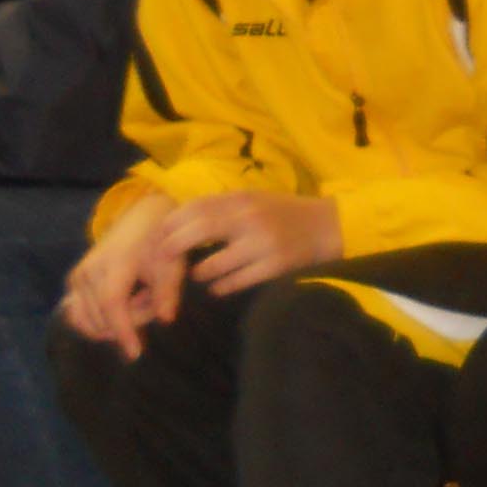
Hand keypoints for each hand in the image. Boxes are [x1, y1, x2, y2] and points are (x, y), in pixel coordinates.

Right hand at [62, 195, 190, 356]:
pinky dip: (103, 318)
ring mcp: (77, 277)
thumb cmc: (161, 243)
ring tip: (142, 298)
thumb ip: (168, 292)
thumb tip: (166, 320)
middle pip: (104, 317)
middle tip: (154, 300)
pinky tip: (127, 301)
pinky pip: (80, 315)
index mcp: (114, 263)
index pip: (112, 304)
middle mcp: (88, 271)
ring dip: (117, 321)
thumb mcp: (172, 265)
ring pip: (91, 320)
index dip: (123, 331)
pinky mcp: (74, 283)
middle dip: (132, 321)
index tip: (135, 354)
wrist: (141, 218)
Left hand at [160, 190, 342, 296]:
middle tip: (164, 265)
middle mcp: (249, 218)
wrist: (329, 227)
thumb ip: (219, 209)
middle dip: (173, 250)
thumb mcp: (252, 201)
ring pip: (213, 265)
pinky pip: (235, 282)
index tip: (157, 241)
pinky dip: (220, 287)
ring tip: (198, 275)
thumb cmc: (283, 214)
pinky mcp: (275, 266)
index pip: (192, 209)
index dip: (168, 226)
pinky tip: (218, 287)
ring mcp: (263, 243)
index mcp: (241, 199)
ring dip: (199, 274)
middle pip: (197, 231)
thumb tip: (174, 224)